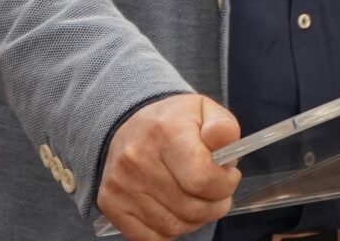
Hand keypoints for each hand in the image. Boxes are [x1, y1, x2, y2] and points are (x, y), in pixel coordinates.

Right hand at [97, 94, 243, 240]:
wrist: (131, 126)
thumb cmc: (175, 122)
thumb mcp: (206, 112)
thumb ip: (223, 127)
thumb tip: (224, 141)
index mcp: (166, 131)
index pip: (202, 178)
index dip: (225, 185)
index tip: (229, 176)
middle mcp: (137, 158)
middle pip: (191, 208)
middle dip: (215, 205)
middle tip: (218, 193)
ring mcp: (120, 184)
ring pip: (173, 228)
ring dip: (195, 220)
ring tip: (199, 200)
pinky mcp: (110, 204)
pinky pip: (151, 238)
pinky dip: (171, 231)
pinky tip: (176, 210)